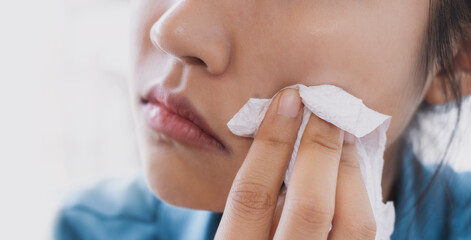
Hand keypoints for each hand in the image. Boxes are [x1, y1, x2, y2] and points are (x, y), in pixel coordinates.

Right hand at [215, 88, 375, 239]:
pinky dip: (364, 192)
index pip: (253, 194)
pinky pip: (369, 231)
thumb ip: (254, 207)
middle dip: (320, 147)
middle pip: (310, 206)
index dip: (271, 142)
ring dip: (350, 168)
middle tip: (325, 108)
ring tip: (343, 134)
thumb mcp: (236, 239)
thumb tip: (282, 143)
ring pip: (355, 222)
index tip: (286, 101)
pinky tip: (352, 171)